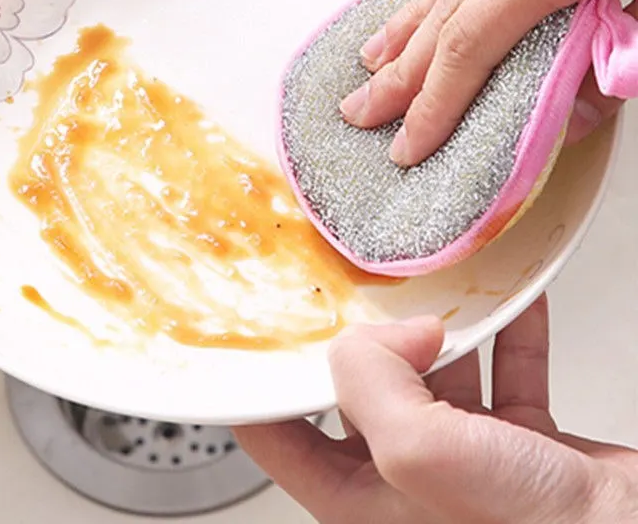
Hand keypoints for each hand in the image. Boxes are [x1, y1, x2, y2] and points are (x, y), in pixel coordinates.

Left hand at [236, 296, 637, 523]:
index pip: (285, 439)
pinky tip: (516, 301)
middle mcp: (410, 483)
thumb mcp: (422, 456)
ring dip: (443, 331)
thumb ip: (372, 384)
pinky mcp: (528, 446)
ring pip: (439, 377)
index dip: (268, 387)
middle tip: (360, 291)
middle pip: (365, 394)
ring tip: (438, 290)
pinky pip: (509, 375)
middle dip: (367, 342)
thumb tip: (386, 331)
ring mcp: (472, 462)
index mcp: (365, 501)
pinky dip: (512, 335)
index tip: (263, 334)